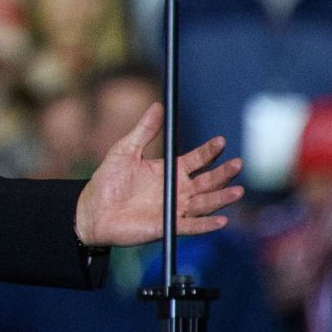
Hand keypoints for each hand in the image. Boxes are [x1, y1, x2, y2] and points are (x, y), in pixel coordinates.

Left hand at [74, 102, 243, 247]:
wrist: (92, 210)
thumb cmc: (108, 180)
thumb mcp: (125, 150)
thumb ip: (144, 131)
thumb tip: (157, 106)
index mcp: (170, 170)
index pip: (197, 160)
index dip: (209, 151)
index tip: (220, 141)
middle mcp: (177, 189)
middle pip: (207, 181)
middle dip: (223, 173)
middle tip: (237, 164)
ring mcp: (174, 208)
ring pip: (205, 203)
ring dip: (222, 198)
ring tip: (238, 191)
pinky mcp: (168, 226)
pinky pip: (191, 226)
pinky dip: (206, 225)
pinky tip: (221, 220)